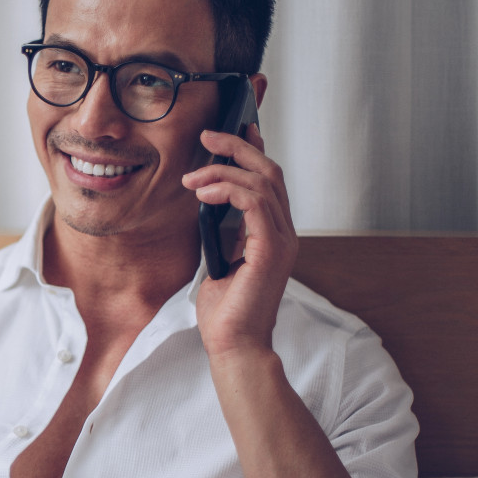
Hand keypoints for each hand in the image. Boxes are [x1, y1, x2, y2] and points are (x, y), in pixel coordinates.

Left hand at [180, 124, 296, 359]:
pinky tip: (202, 191)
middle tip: (207, 136)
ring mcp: (282, 240)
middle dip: (238, 147)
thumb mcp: (219, 260)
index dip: (253, 151)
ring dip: (223, 169)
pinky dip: (226, 188)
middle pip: (270, 172)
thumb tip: (206, 202)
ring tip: (192, 175)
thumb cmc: (224, 311)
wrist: (233, 345)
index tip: (229, 131)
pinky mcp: (270, 248)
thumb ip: (221, 232)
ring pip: (262, 181)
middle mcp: (284, 233)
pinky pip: (252, 201)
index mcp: (274, 234)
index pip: (269, 182)